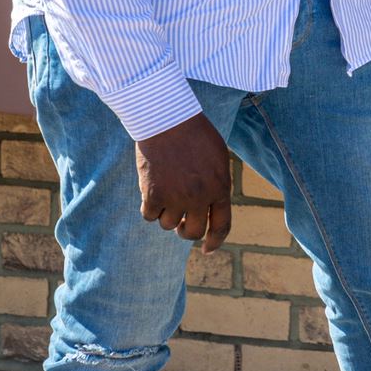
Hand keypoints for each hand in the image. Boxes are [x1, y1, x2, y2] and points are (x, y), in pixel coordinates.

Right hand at [134, 113, 231, 252]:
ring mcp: (176, 198)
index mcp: (221, 188)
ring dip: (166, 214)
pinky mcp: (153, 195)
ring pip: (167, 224)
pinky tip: (151, 192)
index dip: (215, 241)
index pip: (221, 226)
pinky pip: (149, 215)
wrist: (169, 121)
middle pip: (191, 232)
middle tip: (181, 224)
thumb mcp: (218, 159)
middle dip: (185, 231)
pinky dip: (149, 208)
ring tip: (166, 194)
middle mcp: (200, 198)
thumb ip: (216, 184)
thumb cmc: (196, 135)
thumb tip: (210, 207)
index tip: (206, 249)